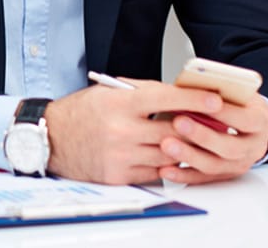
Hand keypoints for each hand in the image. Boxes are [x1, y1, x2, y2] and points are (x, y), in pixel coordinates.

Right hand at [44, 78, 229, 184]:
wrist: (51, 139)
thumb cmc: (80, 112)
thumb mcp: (108, 92)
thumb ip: (143, 92)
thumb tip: (178, 93)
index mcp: (119, 104)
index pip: (166, 99)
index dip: (195, 99)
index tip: (216, 99)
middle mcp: (121, 130)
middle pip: (174, 130)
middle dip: (198, 126)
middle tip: (217, 122)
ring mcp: (120, 155)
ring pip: (169, 155)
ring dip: (186, 147)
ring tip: (198, 140)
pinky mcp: (119, 175)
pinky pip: (156, 173)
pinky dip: (167, 165)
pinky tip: (174, 157)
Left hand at [156, 91, 267, 184]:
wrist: (250, 121)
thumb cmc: (239, 101)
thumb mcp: (238, 90)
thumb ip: (222, 90)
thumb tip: (195, 86)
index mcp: (262, 122)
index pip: (245, 120)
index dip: (224, 113)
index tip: (202, 103)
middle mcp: (254, 147)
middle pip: (230, 148)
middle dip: (202, 136)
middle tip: (178, 122)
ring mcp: (240, 164)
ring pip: (215, 166)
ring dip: (189, 156)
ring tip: (167, 144)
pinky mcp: (224, 175)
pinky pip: (202, 178)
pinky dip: (182, 174)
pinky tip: (166, 168)